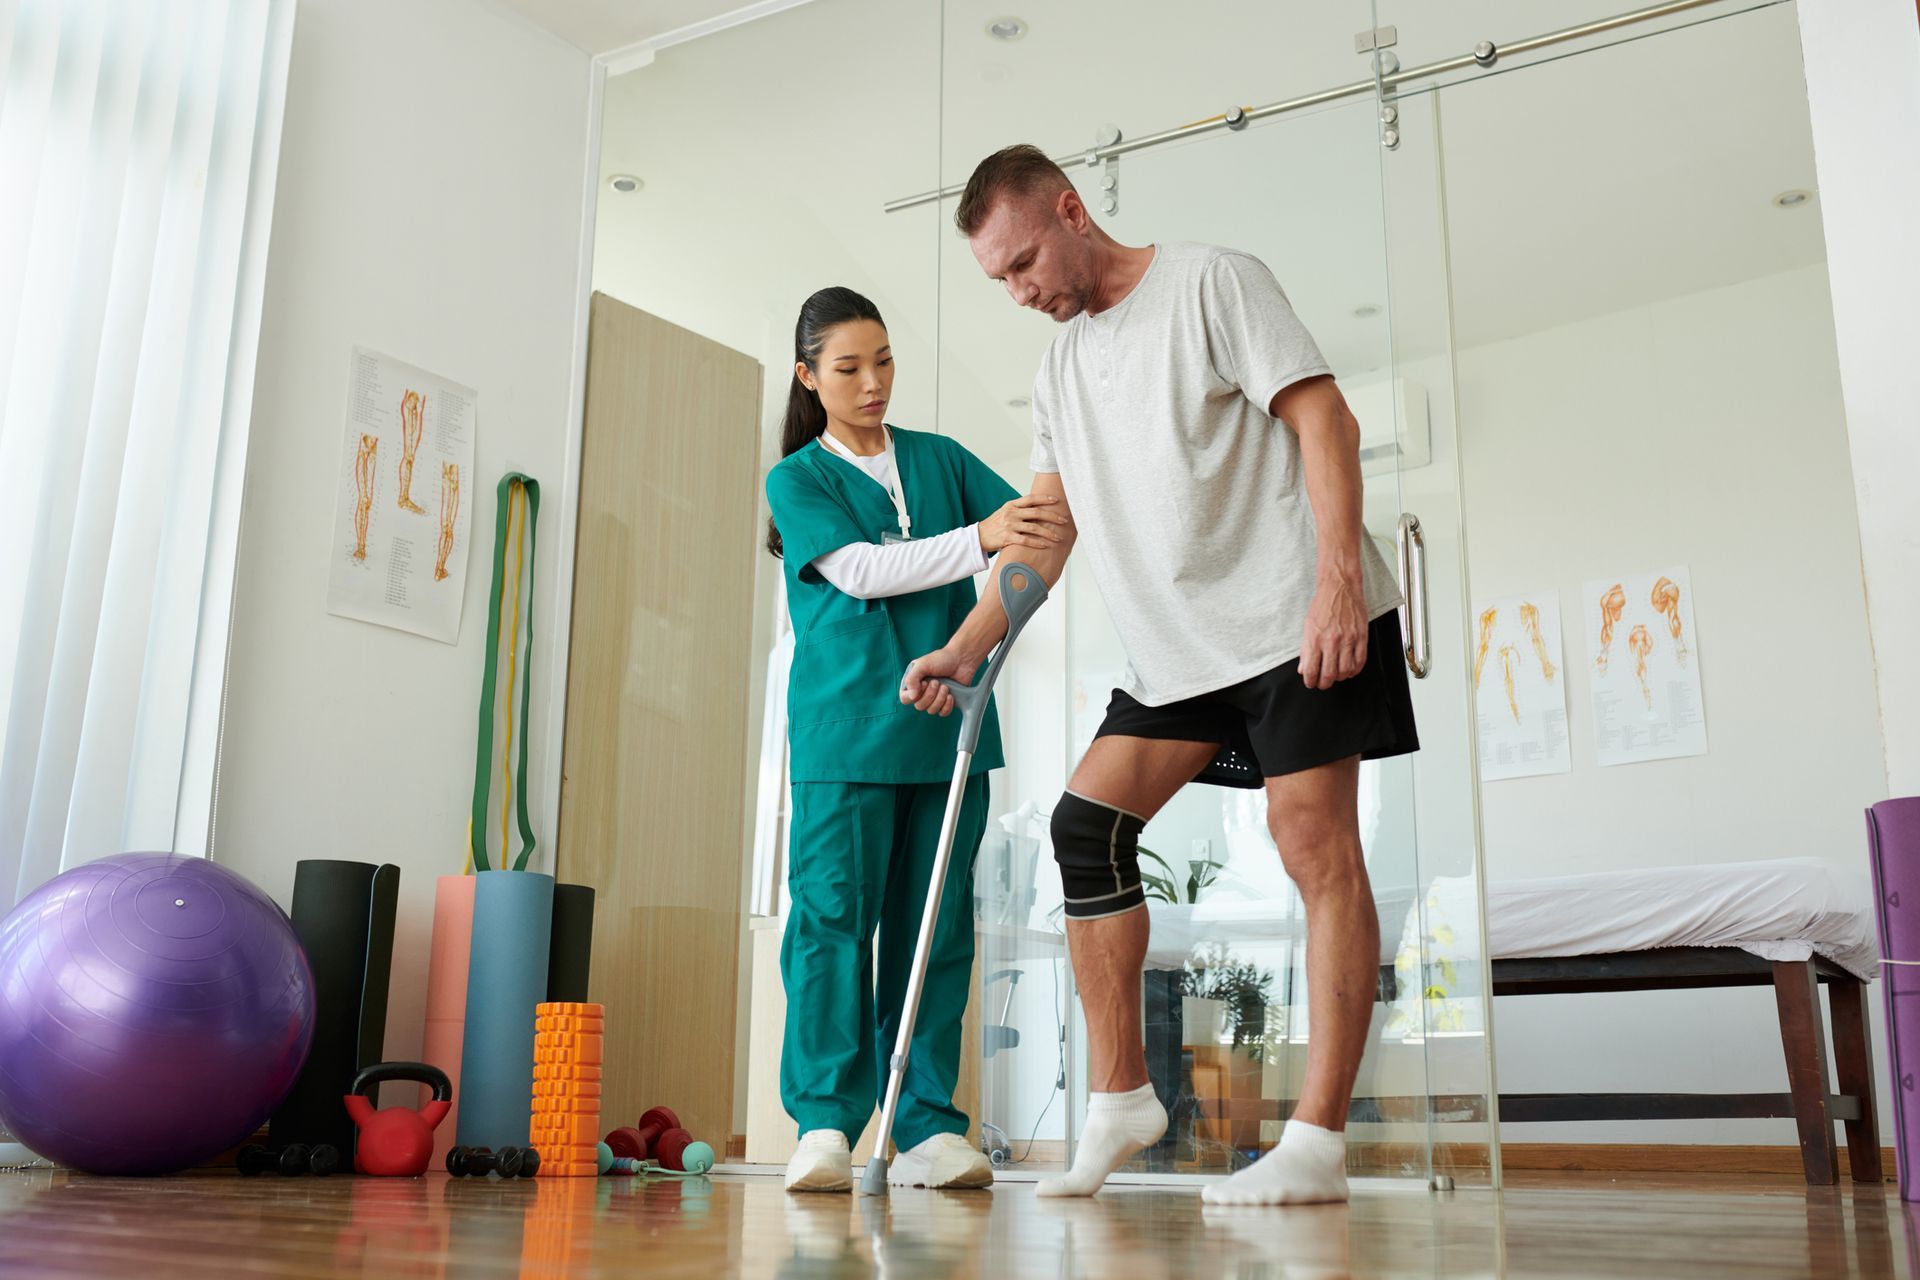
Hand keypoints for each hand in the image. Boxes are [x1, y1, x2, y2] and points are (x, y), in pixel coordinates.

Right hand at [899, 647, 977, 716]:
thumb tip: (912, 697)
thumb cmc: (941, 659)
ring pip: (931, 710)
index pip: (905, 698)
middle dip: (930, 694)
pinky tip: (951, 695)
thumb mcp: (922, 664)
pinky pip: (942, 713)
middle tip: (937, 682)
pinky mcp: (945, 702)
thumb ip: (912, 679)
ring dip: (939, 698)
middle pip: (919, 706)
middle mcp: (921, 692)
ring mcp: (934, 698)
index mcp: (912, 683)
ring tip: (945, 686)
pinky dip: (947, 705)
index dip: (914, 695)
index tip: (924, 683)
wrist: (961, 659)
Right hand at [978, 494, 1069, 555]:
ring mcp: (1009, 526)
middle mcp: (1011, 513)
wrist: (978, 536)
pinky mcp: (1007, 538)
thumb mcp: (1005, 511)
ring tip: (1058, 537)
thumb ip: (1020, 509)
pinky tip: (1045, 545)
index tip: (1056, 500)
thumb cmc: (995, 524)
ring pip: (1034, 528)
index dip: (1044, 498)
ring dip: (1048, 533)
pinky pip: (1026, 540)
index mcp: (1012, 505)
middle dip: (1052, 516)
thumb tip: (1038, 507)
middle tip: (1063, 520)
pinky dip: (1037, 543)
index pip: (1031, 499)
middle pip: (1036, 513)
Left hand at [1299, 573, 1367, 689]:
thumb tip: (1304, 668)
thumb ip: (1305, 650)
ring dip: (1340, 678)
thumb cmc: (1323, 604)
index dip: (1310, 681)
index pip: (1311, 670)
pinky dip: (1354, 670)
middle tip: (1323, 683)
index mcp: (1314, 639)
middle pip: (1329, 675)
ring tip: (1336, 675)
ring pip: (1345, 671)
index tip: (1311, 682)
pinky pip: (1360, 661)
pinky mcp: (1361, 637)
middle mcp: (1331, 641)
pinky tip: (1350, 669)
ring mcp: (1348, 640)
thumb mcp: (1307, 626)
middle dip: (1324, 683)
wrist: (1340, 587)